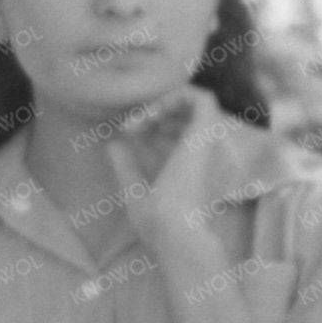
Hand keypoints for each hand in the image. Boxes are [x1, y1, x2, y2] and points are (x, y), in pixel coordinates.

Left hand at [100, 90, 218, 251]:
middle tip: (129, 126)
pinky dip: (172, 96)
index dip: (149, 123)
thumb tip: (114, 142)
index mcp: (190, 164)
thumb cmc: (155, 221)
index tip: (126, 133)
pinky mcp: (208, 129)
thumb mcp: (134, 189)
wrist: (172, 227)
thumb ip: (126, 165)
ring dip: (160, 103)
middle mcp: (202, 149)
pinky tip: (152, 113)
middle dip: (152, 112)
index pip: (174, 131)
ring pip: (192, 101)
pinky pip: (200, 96)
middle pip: (183, 113)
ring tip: (138, 121)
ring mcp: (207, 138)